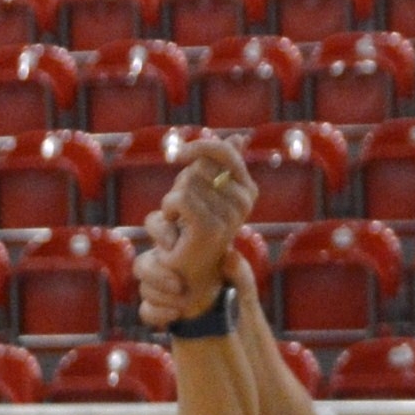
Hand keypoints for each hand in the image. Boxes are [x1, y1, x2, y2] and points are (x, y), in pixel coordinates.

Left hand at [136, 137, 254, 323]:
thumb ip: (220, 164)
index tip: (179, 155)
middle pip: (198, 168)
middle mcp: (243, 204)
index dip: (199, 147)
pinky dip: (168, 211)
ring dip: (172, 201)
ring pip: (185, 184)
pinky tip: (175, 228)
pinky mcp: (209, 228)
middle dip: (182, 184)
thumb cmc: (194, 231)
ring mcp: (228, 216)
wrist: (188, 275)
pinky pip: (179, 199)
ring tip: (181, 223)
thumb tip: (239, 138)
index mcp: (247, 191)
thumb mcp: (207, 191)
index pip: (224, 151)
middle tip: (185, 212)